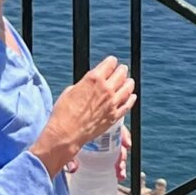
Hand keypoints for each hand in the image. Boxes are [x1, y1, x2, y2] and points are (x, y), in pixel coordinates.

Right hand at [30, 58, 135, 175]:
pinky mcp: (114, 116)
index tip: (112, 63)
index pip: (110, 63)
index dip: (111, 62)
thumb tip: (90, 84)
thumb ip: (85, 84)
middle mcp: (106, 88)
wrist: (66, 133)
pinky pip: (127, 104)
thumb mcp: (71, 90)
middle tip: (122, 70)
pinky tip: (132, 96)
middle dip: (121, 70)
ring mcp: (112, 103)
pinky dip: (131, 99)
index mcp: (94, 79)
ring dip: (129, 83)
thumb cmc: (64, 112)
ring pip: (127, 88)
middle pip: (121, 73)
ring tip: (129, 81)